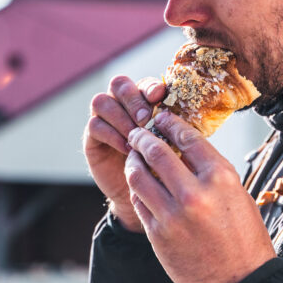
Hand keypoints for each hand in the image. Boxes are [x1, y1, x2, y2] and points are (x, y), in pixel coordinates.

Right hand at [84, 75, 165, 230]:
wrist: (147, 200)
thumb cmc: (167, 171)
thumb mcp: (176, 147)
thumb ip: (177, 129)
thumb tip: (190, 116)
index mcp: (146, 103)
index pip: (144, 83)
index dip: (150, 86)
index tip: (159, 97)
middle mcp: (123, 107)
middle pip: (119, 84)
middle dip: (133, 98)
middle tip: (145, 118)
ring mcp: (105, 121)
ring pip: (102, 101)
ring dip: (120, 117)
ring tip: (135, 136)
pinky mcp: (92, 139)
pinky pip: (95, 125)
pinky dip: (111, 134)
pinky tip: (127, 149)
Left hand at [125, 111, 275, 282]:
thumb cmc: (243, 239)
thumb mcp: (237, 196)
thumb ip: (211, 173)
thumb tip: (185, 150)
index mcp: (221, 178)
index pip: (188, 138)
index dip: (170, 123)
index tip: (161, 118)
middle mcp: (195, 194)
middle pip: (157, 152)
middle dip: (142, 137)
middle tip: (137, 132)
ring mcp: (173, 215)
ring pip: (139, 176)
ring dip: (133, 161)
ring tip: (133, 156)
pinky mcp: (157, 235)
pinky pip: (139, 202)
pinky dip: (137, 189)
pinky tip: (139, 185)